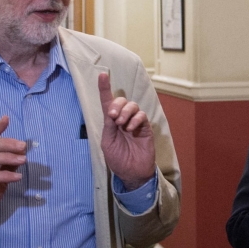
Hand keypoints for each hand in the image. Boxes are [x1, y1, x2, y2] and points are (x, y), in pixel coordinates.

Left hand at [99, 73, 155, 190]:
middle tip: (113, 117)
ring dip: (126, 111)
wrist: (132, 172)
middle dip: (116, 105)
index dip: (105, 88)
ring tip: (122, 124)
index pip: (107, 102)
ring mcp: (135, 123)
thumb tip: (111, 112)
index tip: (103, 74)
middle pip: (121, 100)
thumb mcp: (107, 143)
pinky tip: (131, 128)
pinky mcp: (145, 128)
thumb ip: (108, 126)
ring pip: (132, 105)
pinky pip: (142, 115)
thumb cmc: (118, 159)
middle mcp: (123, 119)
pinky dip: (135, 119)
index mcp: (110, 122)